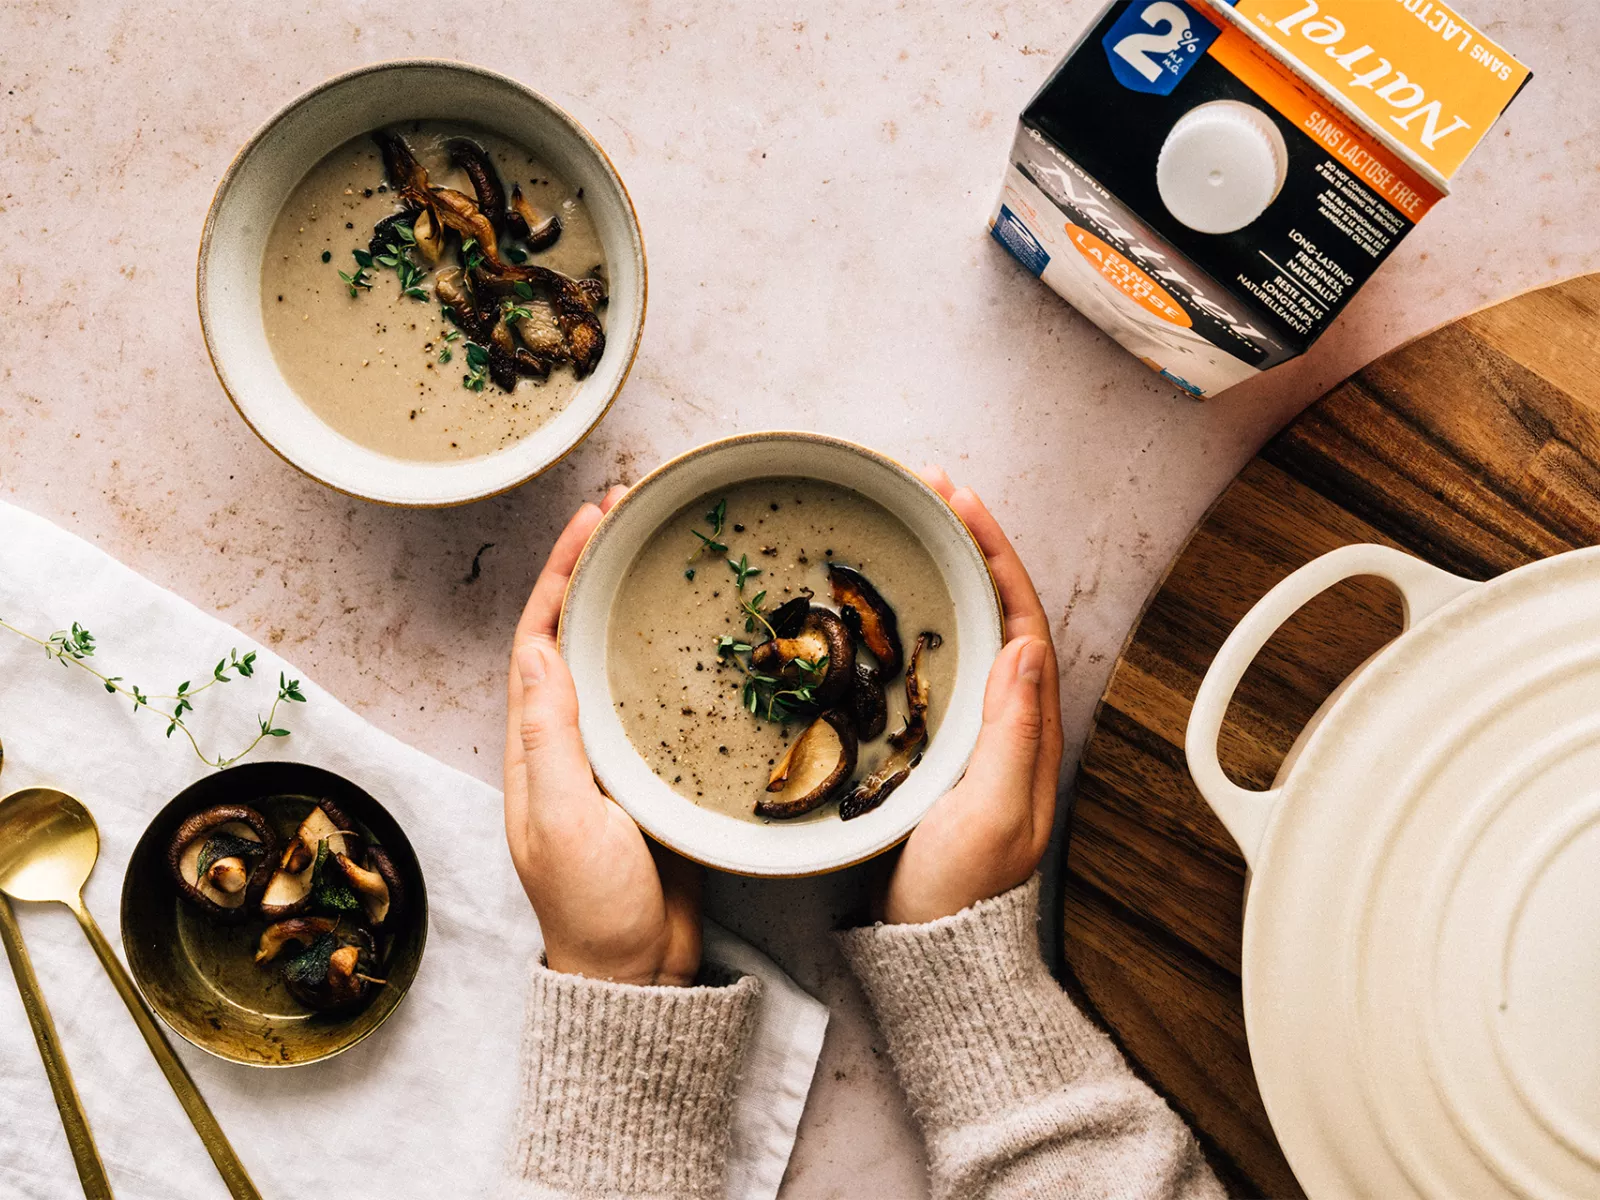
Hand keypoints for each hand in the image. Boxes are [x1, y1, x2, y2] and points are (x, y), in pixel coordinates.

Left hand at [504, 489, 702, 985]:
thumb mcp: (561, 820)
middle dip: (595, 568)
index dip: (559, 573)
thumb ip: (549, 739)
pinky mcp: (654, 774)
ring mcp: (611, 755)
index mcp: (535, 744)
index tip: (591, 520)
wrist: (637, 971)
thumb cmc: (593, 905)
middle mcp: (567, 739)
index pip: (538, 637)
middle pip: (576, 632)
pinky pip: (658, 699)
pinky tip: (707, 635)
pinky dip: (673, 656)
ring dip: (632, 602)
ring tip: (666, 551)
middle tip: (634, 513)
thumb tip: (537, 648)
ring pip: (616, 658)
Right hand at [881, 467, 1063, 924]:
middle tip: (924, 488)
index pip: (1019, 615)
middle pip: (993, 606)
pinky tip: (877, 601)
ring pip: (961, 627)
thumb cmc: (958, 889)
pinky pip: (929, 660)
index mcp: (1026, 725)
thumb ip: (1012, 734)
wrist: (929, 947)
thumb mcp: (989, 813)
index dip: (993, 553)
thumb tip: (1024, 644)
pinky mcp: (932, 741)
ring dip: (939, 570)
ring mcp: (968, 726)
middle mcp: (1005, 716)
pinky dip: (908, 617)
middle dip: (965, 542)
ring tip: (903, 521)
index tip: (959, 502)